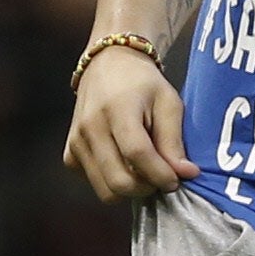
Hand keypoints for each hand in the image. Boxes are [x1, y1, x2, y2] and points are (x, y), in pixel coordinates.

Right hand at [62, 43, 195, 201]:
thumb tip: (185, 174)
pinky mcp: (70, 153)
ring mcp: (76, 142)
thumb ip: (174, 140)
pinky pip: (94, 183)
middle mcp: (91, 127)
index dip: (161, 174)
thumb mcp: (168, 102)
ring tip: (144, 172)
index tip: (176, 179)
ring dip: (130, 189)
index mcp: (118, 109)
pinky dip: (112, 183)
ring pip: (105, 190)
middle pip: (118, 181)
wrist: (108, 65)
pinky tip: (124, 165)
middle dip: (146, 188)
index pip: (138, 154)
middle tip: (161, 178)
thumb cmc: (143, 83)